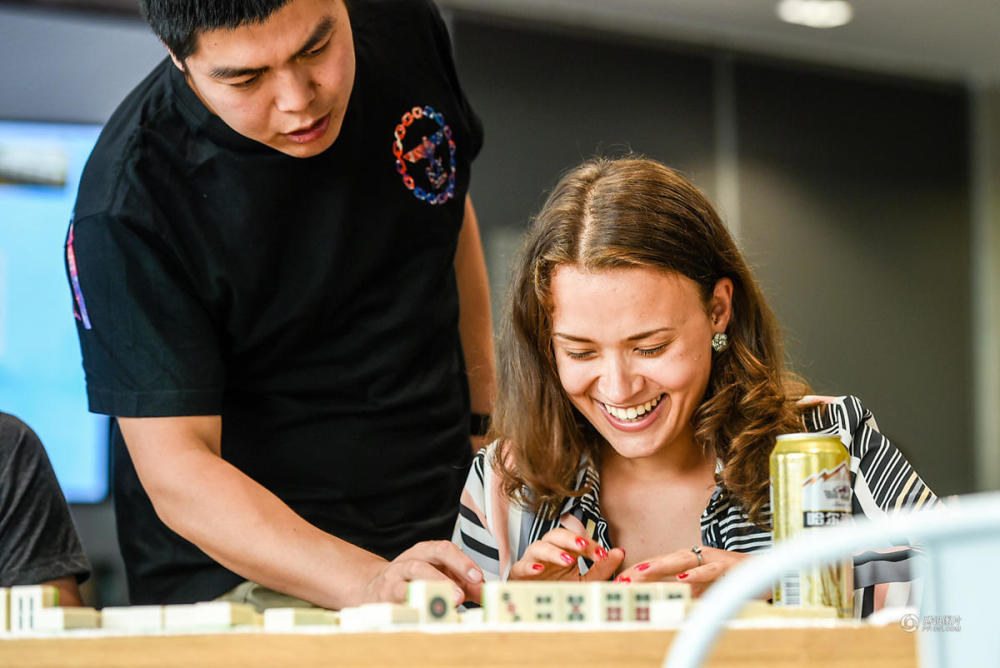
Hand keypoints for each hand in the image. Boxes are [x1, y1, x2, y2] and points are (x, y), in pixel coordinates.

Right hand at [359, 540, 483, 605]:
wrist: (374, 589)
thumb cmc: (414, 582)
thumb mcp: (441, 579)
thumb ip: (465, 585)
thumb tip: (489, 593)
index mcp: (426, 552)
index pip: (446, 548)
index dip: (463, 561)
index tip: (477, 577)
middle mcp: (412, 558)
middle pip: (433, 553)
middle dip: (453, 567)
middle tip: (464, 592)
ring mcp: (397, 574)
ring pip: (415, 571)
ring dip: (435, 584)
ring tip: (450, 600)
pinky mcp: (386, 593)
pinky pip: (400, 595)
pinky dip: (415, 602)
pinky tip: (426, 611)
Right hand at [510, 528, 624, 581]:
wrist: (537, 609)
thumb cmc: (560, 591)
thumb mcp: (585, 581)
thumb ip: (601, 568)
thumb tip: (620, 551)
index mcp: (563, 550)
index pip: (576, 539)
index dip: (588, 544)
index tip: (602, 554)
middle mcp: (547, 552)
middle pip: (555, 535)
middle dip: (570, 538)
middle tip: (583, 545)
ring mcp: (532, 562)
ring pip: (538, 547)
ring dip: (553, 551)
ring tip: (567, 559)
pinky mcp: (518, 575)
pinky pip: (520, 567)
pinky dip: (529, 566)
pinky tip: (539, 570)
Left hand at [614, 546, 747, 596]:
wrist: (767, 573)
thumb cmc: (733, 580)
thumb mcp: (705, 588)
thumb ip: (686, 592)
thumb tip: (663, 605)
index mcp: (690, 560)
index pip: (659, 563)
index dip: (639, 571)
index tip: (619, 580)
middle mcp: (698, 556)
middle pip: (665, 559)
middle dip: (642, 568)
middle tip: (623, 577)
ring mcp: (713, 559)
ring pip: (683, 560)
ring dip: (660, 567)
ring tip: (641, 574)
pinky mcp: (728, 566)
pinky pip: (709, 570)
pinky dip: (695, 574)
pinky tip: (682, 578)